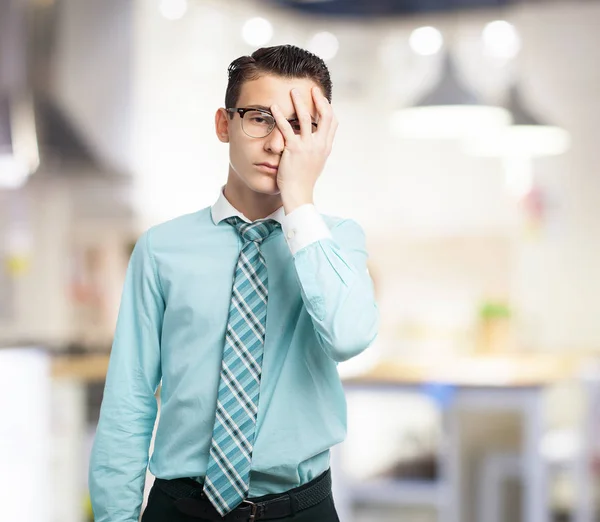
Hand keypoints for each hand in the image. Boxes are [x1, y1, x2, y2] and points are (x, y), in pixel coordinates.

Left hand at [271, 86, 337, 212]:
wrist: (299, 193)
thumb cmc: (304, 180)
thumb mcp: (316, 162)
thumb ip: (316, 148)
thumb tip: (315, 138)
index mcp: (325, 147)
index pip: (332, 122)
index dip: (327, 107)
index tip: (321, 98)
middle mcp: (319, 144)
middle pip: (325, 115)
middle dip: (318, 99)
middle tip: (311, 88)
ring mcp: (307, 146)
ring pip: (306, 117)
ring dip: (299, 102)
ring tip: (293, 91)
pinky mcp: (293, 150)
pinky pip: (286, 128)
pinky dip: (280, 115)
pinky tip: (274, 107)